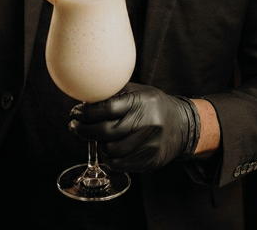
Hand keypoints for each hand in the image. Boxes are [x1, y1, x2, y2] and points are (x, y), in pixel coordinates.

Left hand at [68, 83, 200, 172]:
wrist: (182, 125)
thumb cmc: (152, 105)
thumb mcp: (137, 91)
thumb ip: (114, 93)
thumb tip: (84, 96)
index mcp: (140, 101)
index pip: (106, 108)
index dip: (86, 112)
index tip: (75, 113)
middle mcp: (146, 122)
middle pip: (105, 131)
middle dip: (83, 130)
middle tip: (74, 126)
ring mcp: (150, 143)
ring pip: (110, 151)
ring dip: (96, 144)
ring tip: (92, 137)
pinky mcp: (150, 160)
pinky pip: (119, 165)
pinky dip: (107, 158)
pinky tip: (105, 150)